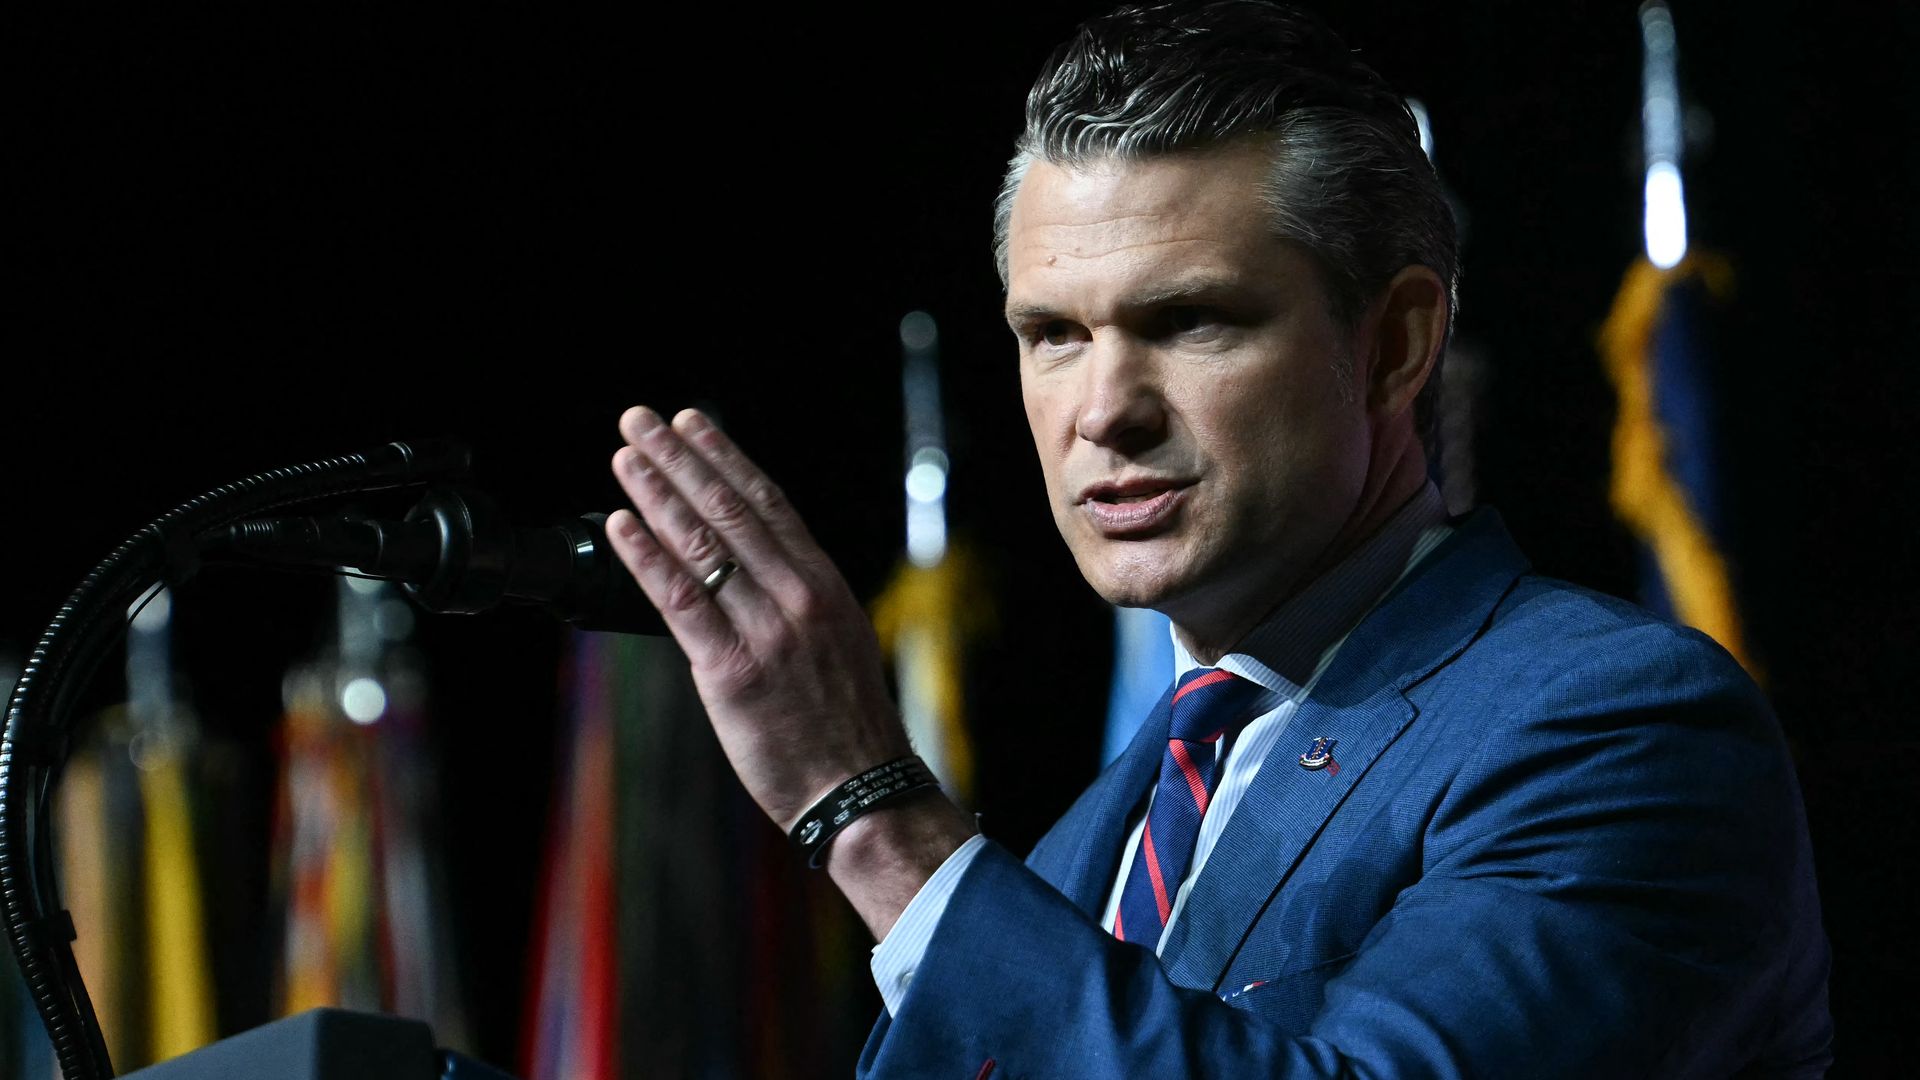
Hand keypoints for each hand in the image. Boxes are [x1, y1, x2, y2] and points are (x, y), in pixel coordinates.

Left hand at [605, 405, 911, 830]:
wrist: (861, 787)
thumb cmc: (845, 723)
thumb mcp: (837, 640)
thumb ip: (796, 599)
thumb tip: (751, 566)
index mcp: (823, 584)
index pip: (767, 502)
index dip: (724, 457)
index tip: (692, 422)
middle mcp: (797, 596)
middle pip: (729, 510)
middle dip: (680, 458)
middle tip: (641, 420)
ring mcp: (766, 631)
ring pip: (702, 545)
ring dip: (657, 493)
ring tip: (625, 457)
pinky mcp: (732, 671)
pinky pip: (681, 601)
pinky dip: (647, 556)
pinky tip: (621, 524)